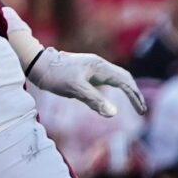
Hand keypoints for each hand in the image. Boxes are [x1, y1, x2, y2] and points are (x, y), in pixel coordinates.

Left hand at [24, 47, 146, 118]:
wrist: (36, 63)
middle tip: (141, 109)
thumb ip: (94, 100)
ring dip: (126, 90)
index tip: (141, 111)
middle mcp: (98, 64)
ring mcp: (92, 67)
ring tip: (133, 104)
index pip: (125, 81)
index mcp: (100, 66)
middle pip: (124, 77)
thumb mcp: (75, 89)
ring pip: (115, 77)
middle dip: (134, 93)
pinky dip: (114, 89)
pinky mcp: (85, 71)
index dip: (135, 96)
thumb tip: (114, 113)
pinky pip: (105, 80)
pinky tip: (111, 98)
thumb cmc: (54, 76)